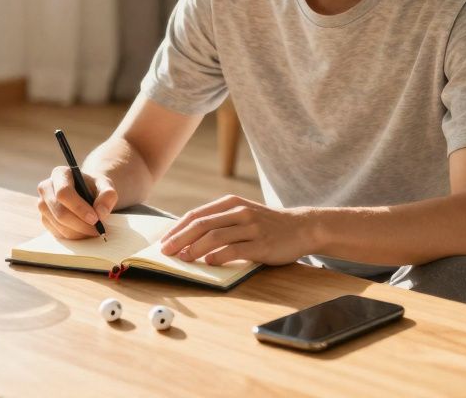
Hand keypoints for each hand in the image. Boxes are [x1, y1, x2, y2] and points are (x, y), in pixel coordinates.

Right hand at [36, 166, 118, 239]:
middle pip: (59, 211)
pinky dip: (73, 236)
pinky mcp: (44, 219)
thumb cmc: (94, 187)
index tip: (95, 218)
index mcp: (60, 174)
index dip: (79, 208)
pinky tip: (84, 231)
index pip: (63, 193)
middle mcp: (46, 188)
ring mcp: (42, 204)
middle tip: (97, 229)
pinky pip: (57, 232)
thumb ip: (108, 195)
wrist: (86, 192)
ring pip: (58, 224)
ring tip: (94, 230)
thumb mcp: (105, 185)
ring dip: (78, 232)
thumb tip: (100, 213)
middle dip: (80, 224)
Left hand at [158, 194, 315, 266]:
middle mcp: (239, 212)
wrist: (301, 227)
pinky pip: (235, 250)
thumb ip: (220, 221)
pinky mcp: (261, 243)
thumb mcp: (242, 214)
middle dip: (180, 239)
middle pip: (202, 224)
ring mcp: (251, 227)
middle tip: (166, 252)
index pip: (196, 215)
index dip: (177, 228)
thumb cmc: (266, 224)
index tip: (163, 242)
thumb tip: (188, 237)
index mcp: (231, 203)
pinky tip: (208, 262)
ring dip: (195, 248)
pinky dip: (219, 256)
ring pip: (216, 236)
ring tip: (183, 259)